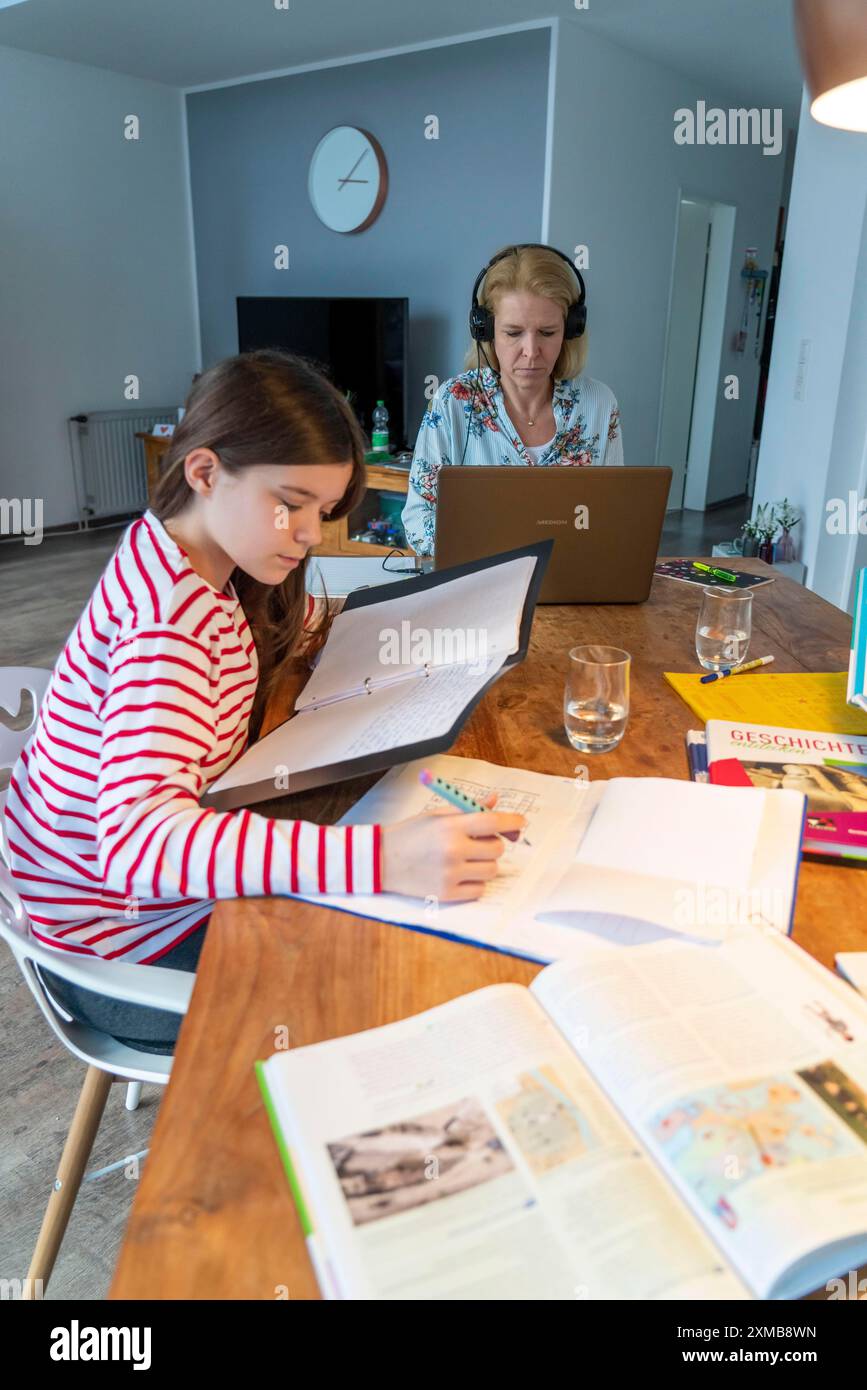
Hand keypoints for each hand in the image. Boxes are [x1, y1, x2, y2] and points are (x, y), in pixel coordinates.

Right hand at [379, 792, 526, 901]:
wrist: (380, 860)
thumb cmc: (410, 834)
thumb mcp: (437, 816)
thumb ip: (467, 809)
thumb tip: (494, 801)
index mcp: (450, 826)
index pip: (494, 822)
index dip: (512, 821)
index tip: (520, 822)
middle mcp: (453, 850)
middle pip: (497, 849)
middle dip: (493, 844)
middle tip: (478, 843)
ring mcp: (450, 874)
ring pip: (491, 870)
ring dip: (484, 864)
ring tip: (465, 860)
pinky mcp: (447, 894)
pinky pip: (479, 890)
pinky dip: (475, 883)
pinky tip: (459, 875)